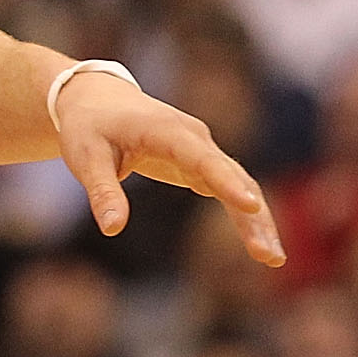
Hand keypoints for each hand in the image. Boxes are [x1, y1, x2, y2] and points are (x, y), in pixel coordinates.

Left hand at [53, 70, 284, 267]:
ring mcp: (201, 148)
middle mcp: (193, 136)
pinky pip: (230, 188)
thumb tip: (113, 229)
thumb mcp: (85, 157)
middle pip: (234, 176)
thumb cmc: (88, 125)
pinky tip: (258, 243)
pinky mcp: (200, 161)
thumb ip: (102, 191)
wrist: (96, 98)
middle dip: (254, 216)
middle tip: (269, 255)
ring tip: (273, 258)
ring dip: (257, 220)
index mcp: (165, 130)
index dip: (225, 181)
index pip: (201, 158)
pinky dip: (246, 215)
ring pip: (240, 184)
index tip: (250, 205)